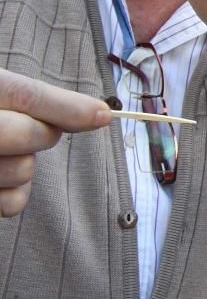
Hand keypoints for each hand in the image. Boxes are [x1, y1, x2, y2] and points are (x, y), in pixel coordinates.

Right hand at [0, 69, 110, 216]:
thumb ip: (36, 100)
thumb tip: (100, 114)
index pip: (23, 93)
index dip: (66, 106)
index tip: (104, 115)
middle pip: (30, 134)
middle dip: (41, 132)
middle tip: (25, 127)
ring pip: (23, 170)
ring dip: (23, 165)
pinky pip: (11, 204)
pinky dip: (14, 194)